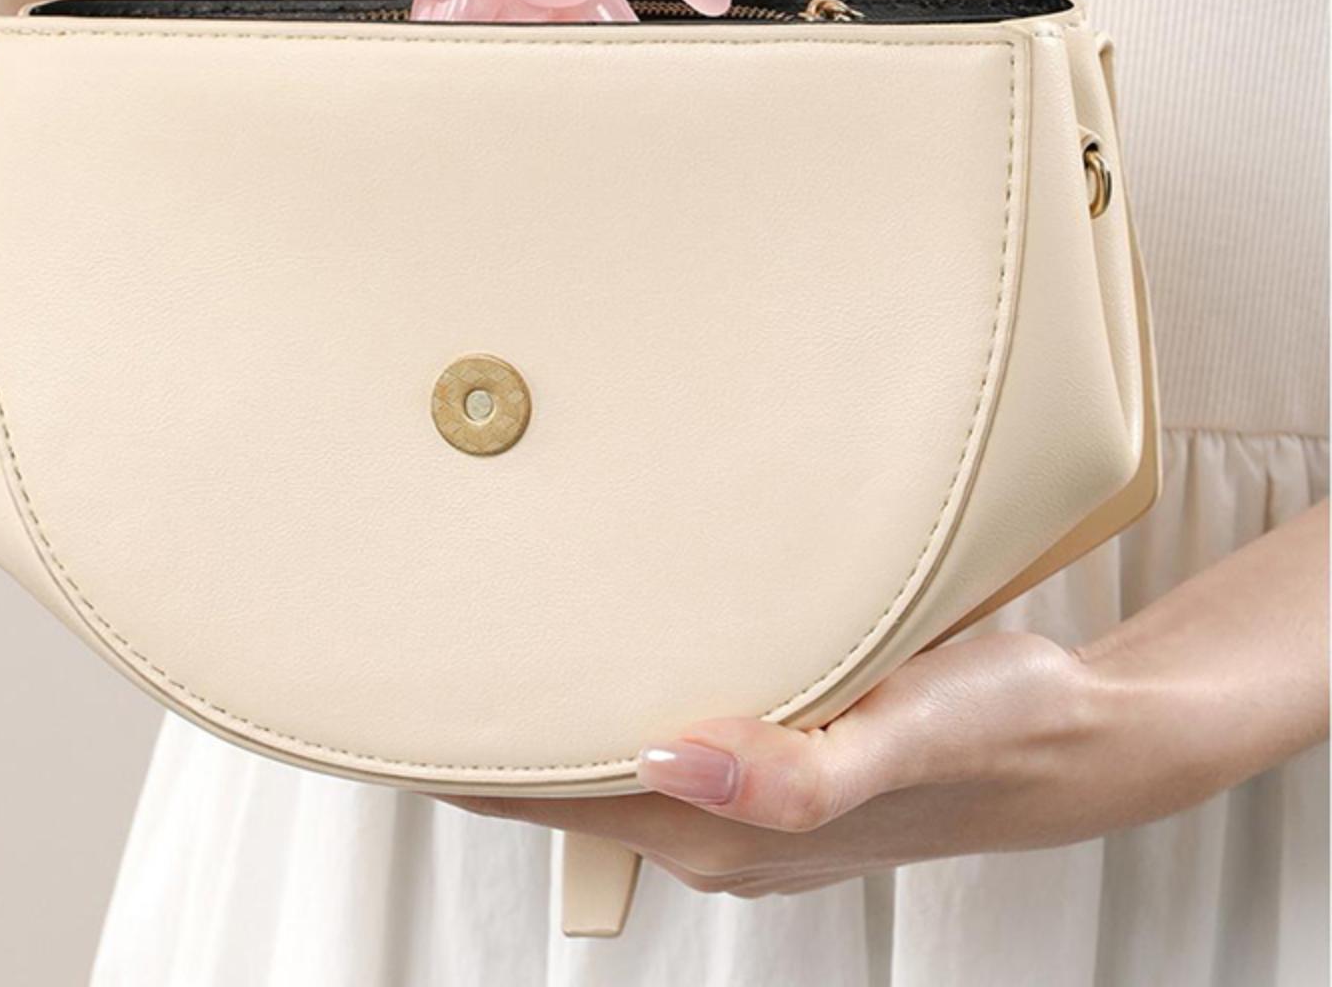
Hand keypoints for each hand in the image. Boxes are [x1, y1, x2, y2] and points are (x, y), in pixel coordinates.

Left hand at [449, 506, 1328, 896]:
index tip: (388, 695)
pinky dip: (604, 703)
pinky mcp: (765, 771)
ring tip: (477, 632)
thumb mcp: (906, 734)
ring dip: (541, 711)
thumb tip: (666, 756)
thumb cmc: (990, 727)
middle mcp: (714, 826)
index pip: (549, 802)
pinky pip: (651, 745)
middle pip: (557, 786)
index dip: (463, 758)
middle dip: (482, 727)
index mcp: (724, 826)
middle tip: (408, 635)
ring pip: (601, 763)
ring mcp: (737, 804)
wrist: (1069, 739)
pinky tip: (596, 649)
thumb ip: (793, 766)